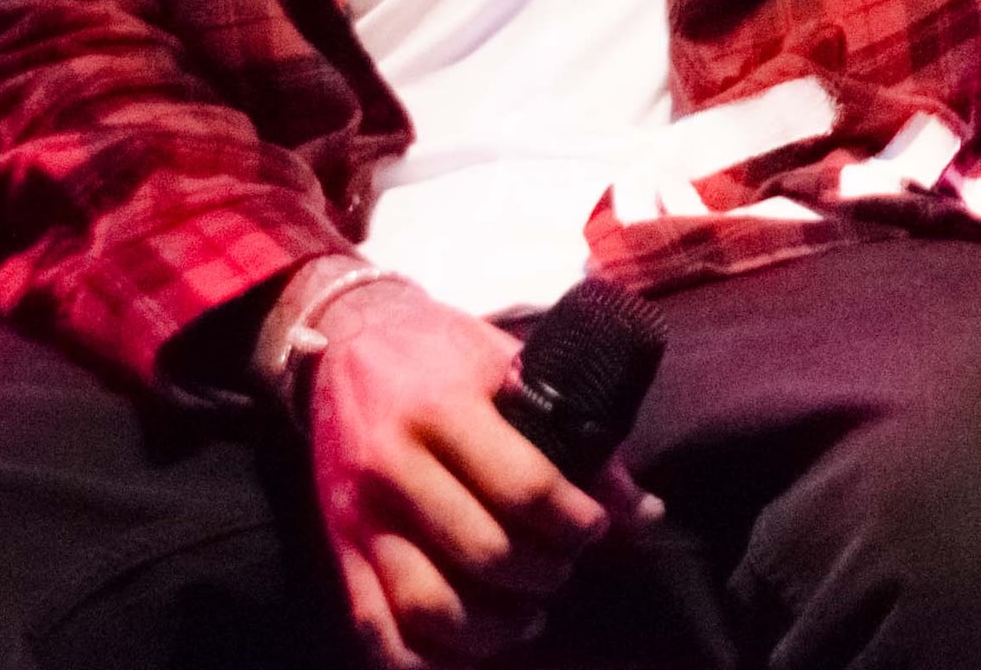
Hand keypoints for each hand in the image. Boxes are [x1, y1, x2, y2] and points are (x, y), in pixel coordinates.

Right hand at [305, 281, 654, 666]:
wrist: (342, 342)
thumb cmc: (441, 351)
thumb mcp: (512, 364)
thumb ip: (580, 432)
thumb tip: (644, 513)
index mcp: (442, 407)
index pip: (525, 487)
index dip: (577, 522)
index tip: (596, 528)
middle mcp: (392, 465)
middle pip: (483, 553)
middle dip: (543, 573)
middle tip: (564, 566)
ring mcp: (356, 516)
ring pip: (427, 605)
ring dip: (492, 628)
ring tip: (527, 614)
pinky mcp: (336, 550)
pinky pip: (375, 631)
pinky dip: (424, 659)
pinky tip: (469, 649)